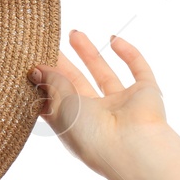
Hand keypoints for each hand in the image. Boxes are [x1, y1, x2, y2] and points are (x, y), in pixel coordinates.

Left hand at [31, 31, 167, 176]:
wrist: (130, 146)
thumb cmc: (89, 134)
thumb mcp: (61, 106)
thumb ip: (51, 83)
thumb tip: (37, 69)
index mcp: (75, 125)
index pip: (58, 101)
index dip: (47, 83)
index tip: (34, 63)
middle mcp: (99, 116)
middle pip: (78, 85)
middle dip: (65, 64)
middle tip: (50, 42)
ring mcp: (123, 105)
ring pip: (105, 75)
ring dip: (90, 54)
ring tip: (74, 33)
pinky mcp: (146, 94)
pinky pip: (139, 69)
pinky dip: (129, 54)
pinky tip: (113, 38)